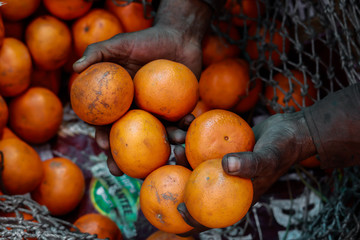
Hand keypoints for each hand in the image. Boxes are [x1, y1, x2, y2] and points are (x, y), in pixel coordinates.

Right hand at [73, 0, 212, 173]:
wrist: (178, 36)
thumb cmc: (146, 40)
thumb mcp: (120, 43)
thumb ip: (97, 52)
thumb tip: (75, 67)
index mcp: (121, 102)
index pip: (107, 123)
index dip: (102, 138)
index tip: (103, 149)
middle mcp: (138, 110)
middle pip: (130, 138)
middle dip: (128, 158)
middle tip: (128, 173)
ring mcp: (159, 112)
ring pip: (158, 134)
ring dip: (164, 144)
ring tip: (172, 146)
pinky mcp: (179, 109)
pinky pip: (181, 122)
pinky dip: (184, 126)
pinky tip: (187, 128)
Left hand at [176, 111, 316, 235]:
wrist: (289, 130)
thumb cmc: (282, 148)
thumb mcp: (268, 158)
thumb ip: (250, 163)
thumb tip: (226, 165)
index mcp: (234, 196)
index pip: (211, 215)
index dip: (193, 219)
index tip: (179, 207)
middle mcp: (225, 183)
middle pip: (195, 186)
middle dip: (179, 173)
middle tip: (174, 152)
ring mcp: (221, 166)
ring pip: (194, 163)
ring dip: (182, 150)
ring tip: (176, 136)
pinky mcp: (220, 149)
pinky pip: (201, 145)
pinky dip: (193, 134)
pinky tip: (188, 120)